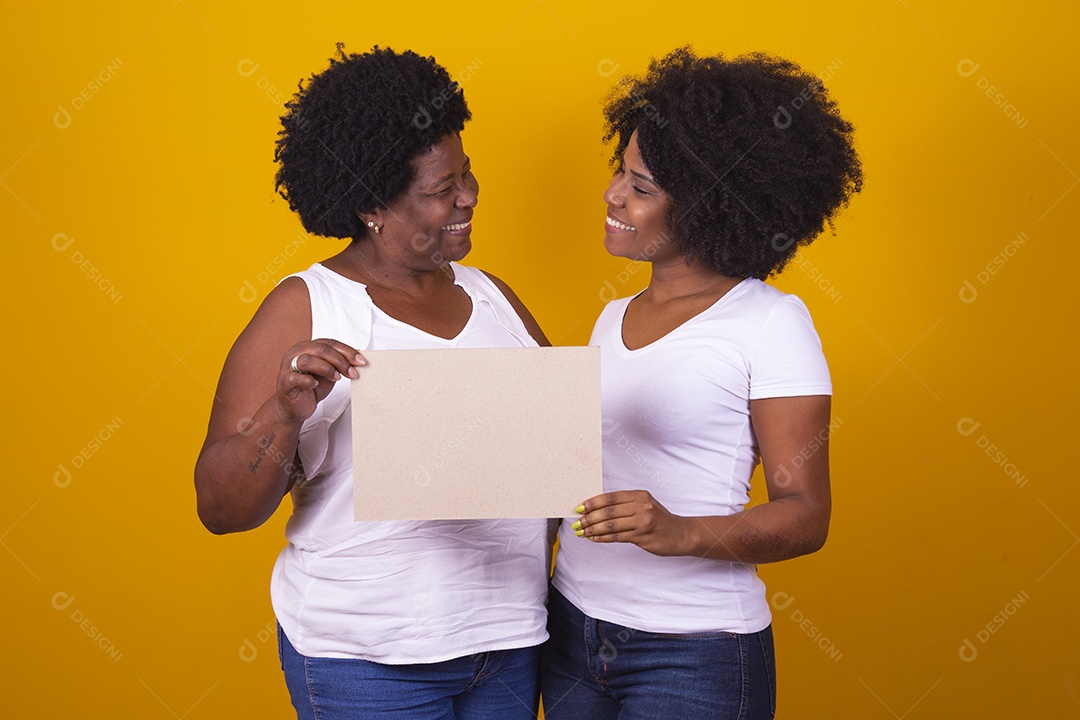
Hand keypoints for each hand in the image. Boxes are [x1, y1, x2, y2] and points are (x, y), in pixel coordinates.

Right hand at [276, 339, 365, 422]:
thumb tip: (357, 358)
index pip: (329, 343)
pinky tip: (316, 385)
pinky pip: (296, 378)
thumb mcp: (329, 373)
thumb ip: (338, 364)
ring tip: (337, 378)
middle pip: (320, 349)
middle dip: (340, 360)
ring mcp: (288, 367)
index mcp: (307, 347)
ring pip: (307, 360)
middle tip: (352, 372)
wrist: (295, 408)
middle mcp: (296, 353)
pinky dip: (309, 380)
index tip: (360, 361)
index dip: (347, 351)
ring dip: (326, 368)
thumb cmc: (311, 387)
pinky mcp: (285, 382)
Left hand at [572, 490, 691, 556]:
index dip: (593, 502)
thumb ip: (625, 506)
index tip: (579, 508)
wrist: (681, 534)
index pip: (611, 497)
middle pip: (609, 511)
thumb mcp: (645, 506)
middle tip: (577, 523)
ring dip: (593, 529)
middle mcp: (642, 506)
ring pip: (611, 525)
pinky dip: (603, 538)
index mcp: (640, 495)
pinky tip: (593, 538)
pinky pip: (617, 536)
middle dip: (589, 517)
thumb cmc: (659, 520)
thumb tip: (597, 509)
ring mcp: (643, 521)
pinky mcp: (643, 536)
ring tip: (581, 532)